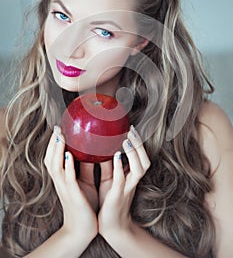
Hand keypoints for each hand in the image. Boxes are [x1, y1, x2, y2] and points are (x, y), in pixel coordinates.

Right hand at [44, 126, 97, 250]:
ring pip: (56, 166)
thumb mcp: (84, 182)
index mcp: (63, 179)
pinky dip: (67, 166)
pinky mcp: (73, 195)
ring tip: (60, 137)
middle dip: (53, 144)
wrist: (83, 229)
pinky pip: (68, 178)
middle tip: (57, 128)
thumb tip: (90, 151)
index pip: (53, 158)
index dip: (53, 144)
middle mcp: (61, 182)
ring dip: (57, 151)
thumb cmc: (84, 205)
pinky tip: (68, 155)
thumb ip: (84, 168)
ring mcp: (65, 188)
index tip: (58, 129)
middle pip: (50, 159)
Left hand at [98, 126, 150, 242]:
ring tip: (126, 139)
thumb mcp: (109, 179)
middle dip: (139, 144)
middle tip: (131, 129)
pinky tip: (117, 156)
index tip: (130, 127)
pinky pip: (122, 180)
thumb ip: (108, 164)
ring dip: (134, 153)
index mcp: (130, 176)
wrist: (111, 226)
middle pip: (144, 160)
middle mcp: (132, 181)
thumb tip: (101, 147)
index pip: (140, 156)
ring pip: (139, 168)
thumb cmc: (109, 200)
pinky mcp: (118, 196)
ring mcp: (127, 188)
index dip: (138, 142)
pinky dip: (120, 167)